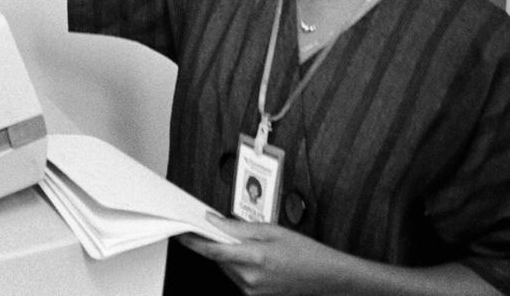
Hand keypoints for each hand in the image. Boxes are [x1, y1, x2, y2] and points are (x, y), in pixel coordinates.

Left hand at [178, 214, 337, 295]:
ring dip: (229, 253)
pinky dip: (238, 263)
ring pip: (226, 267)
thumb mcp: (272, 230)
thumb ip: (239, 227)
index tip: (183, 232)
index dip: (194, 241)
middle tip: (221, 228)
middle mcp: (250, 278)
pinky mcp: (254, 295)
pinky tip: (256, 257)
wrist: (327, 277)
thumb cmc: (305, 252)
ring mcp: (251, 290)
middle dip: (217, 242)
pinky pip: (236, 276)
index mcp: (255, 258)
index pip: (213, 250)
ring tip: (251, 244)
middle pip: (218, 257)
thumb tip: (214, 221)